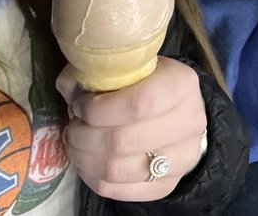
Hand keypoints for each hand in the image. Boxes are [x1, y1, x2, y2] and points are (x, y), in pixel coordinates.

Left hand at [56, 57, 207, 201]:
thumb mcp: (131, 68)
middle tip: (72, 128)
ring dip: (85, 159)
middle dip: (84, 136)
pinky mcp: (166, 185)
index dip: (99, 109)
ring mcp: (181, 159)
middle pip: (122, 141)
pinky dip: (93, 178)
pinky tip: (87, 162)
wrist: (180, 115)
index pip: (138, 104)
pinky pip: (119, 191)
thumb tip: (68, 86)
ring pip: (118, 170)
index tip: (79, 106)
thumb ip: (98, 72)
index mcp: (181, 85)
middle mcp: (189, 123)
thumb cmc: (149, 84)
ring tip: (76, 145)